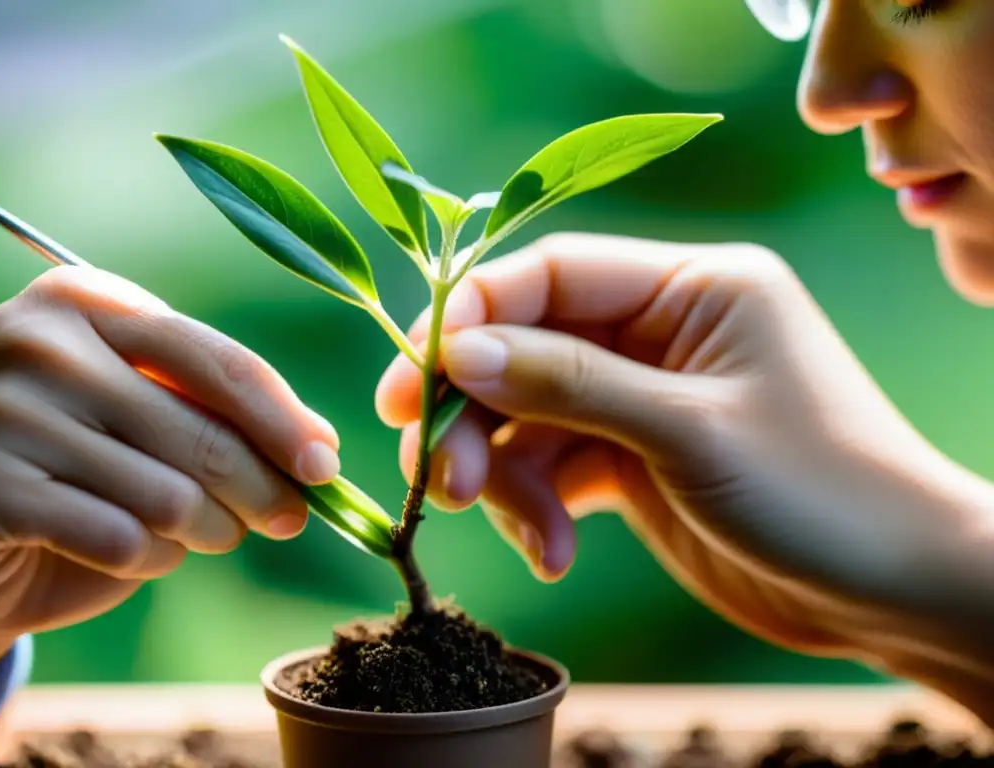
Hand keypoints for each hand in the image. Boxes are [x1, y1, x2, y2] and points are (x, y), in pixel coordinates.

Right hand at [0, 265, 339, 670]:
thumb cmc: (81, 459)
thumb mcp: (150, 412)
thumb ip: (221, 415)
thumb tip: (319, 445)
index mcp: (90, 301)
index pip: (220, 362)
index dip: (285, 420)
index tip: (325, 465)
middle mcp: (41, 342)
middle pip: (205, 435)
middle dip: (264, 490)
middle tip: (288, 518)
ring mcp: (6, 412)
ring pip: (172, 498)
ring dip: (209, 532)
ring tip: (202, 533)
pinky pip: (123, 541)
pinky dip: (150, 560)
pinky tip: (133, 550)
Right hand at [376, 233, 993, 663]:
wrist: (886, 590)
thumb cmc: (818, 492)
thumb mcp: (689, 431)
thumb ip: (571, 383)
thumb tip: (460, 350)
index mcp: (692, 285)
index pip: (552, 273)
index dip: (472, 318)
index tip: (416, 379)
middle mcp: (661, 328)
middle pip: (526, 346)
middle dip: (474, 410)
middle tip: (431, 471)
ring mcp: (642, 395)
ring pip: (530, 414)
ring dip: (503, 473)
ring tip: (517, 529)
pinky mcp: (632, 456)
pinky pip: (554, 466)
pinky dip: (538, 508)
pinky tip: (553, 553)